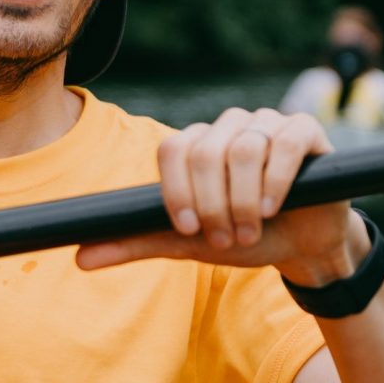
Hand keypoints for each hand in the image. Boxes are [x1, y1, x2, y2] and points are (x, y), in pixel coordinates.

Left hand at [75, 108, 363, 285]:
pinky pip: (284, 143)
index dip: (177, 191)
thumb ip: (137, 243)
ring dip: (244, 199)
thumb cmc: (243, 237)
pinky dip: (275, 181)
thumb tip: (80, 258)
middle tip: (226, 238)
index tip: (188, 229)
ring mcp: (266, 123)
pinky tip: (274, 208)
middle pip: (206, 150)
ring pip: (243, 148)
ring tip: (250, 230)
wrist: (303, 245)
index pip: (172, 150)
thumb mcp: (187, 243)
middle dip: (213, 204)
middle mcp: (228, 127)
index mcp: (196, 145)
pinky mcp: (303, 129)